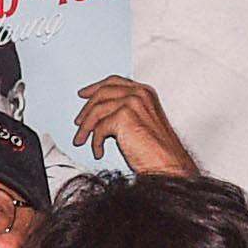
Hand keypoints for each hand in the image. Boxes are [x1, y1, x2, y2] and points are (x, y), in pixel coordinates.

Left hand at [71, 79, 200, 178]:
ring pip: (97, 110)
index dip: (95, 88)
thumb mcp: (141, 123)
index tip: (83, 94)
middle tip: (78, 123)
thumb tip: (100, 116)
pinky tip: (98, 152)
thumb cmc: (158, 151)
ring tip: (81, 141)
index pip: (114, 82)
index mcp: (145, 92)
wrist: (168, 165)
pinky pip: (99, 128)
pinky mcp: (124, 117)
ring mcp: (132, 103)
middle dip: (86, 109)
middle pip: (102, 93)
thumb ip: (125, 112)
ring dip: (86, 128)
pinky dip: (95, 142)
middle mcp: (139, 94)